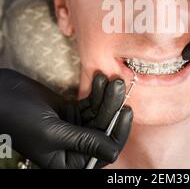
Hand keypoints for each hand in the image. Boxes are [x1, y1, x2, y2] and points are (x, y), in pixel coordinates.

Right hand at [0, 69, 132, 168]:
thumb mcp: (52, 133)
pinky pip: (91, 103)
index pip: (103, 152)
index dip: (118, 133)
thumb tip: (114, 152)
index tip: (126, 111)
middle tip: (118, 85)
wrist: (1, 94)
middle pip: (104, 128)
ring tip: (111, 79)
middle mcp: (74, 146)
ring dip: (107, 96)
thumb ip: (84, 142)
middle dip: (113, 107)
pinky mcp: (72, 110)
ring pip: (100, 113)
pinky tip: (100, 79)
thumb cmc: (18, 118)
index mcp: (68, 161)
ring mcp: (74, 127)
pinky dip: (96, 91)